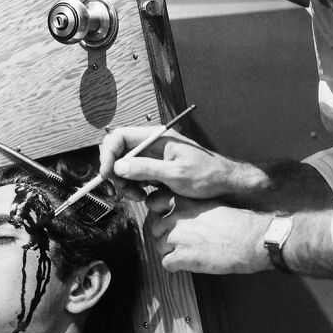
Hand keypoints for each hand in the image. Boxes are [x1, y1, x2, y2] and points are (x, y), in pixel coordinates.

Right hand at [99, 126, 240, 201]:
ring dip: (123, 183)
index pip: (120, 136)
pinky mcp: (154, 170)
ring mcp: (152, 157)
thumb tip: (119, 167)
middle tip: (122, 190)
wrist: (226, 184)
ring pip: (123, 166)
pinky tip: (142, 196)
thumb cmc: (208, 175)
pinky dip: (132, 187)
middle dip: (115, 172)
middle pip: (118, 152)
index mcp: (157, 137)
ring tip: (136, 196)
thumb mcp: (176, 174)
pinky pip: (134, 176)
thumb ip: (146, 169)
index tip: (106, 174)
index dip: (108, 153)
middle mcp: (152, 144)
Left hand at [144, 188, 270, 275]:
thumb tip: (180, 216)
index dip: (160, 213)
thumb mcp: (211, 204)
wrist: (253, 239)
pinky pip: (166, 263)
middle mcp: (176, 216)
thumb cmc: (238, 222)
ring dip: (172, 252)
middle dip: (167, 236)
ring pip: (160, 247)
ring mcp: (177, 237)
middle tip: (184, 242)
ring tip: (191, 253)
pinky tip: (190, 263)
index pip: (154, 202)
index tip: (167, 220)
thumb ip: (191, 208)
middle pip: (156, 228)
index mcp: (184, 200)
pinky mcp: (182, 257)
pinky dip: (176, 266)